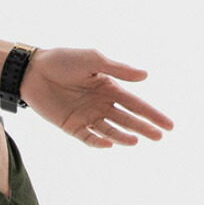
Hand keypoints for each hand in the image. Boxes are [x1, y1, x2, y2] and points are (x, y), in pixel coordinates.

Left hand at [19, 47, 174, 146]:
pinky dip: (98, 142)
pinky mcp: (71, 126)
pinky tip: (110, 144)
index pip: (136, 104)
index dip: (152, 114)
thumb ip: (118, 70)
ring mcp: (86, 116)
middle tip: (159, 137)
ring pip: (109, 130)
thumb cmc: (64, 61)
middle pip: (126, 119)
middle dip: (143, 127)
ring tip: (136, 140)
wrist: (35, 72)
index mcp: (109, 88)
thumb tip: (145, 76)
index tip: (168, 125)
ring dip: (123, 136)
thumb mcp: (94, 61)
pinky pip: (87, 137)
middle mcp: (100, 104)